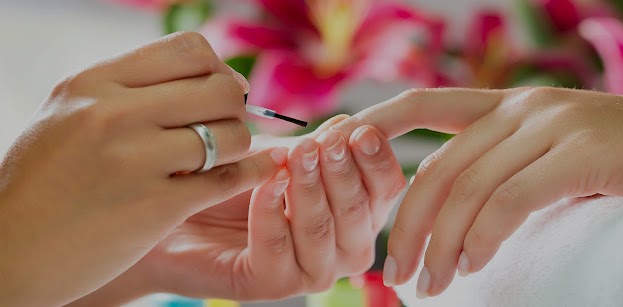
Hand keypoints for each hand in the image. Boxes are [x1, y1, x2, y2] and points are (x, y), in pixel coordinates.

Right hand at [0, 32, 278, 305]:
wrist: (11, 252)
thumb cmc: (43, 183)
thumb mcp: (69, 114)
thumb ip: (128, 90)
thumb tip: (204, 73)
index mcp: (94, 84)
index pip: (189, 49)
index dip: (217, 69)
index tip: (217, 91)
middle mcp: (115, 114)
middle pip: (220, 88)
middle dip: (236, 107)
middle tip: (227, 125)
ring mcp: (135, 160)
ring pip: (231, 134)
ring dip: (239, 146)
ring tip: (222, 157)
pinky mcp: (155, 206)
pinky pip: (228, 179)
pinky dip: (250, 174)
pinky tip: (253, 173)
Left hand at [68, 116, 406, 303]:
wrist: (173, 208)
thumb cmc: (235, 178)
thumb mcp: (284, 153)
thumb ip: (321, 145)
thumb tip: (354, 125)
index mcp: (358, 212)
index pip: (386, 188)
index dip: (377, 158)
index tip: (359, 131)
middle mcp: (343, 247)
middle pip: (361, 211)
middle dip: (343, 171)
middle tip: (326, 141)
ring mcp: (310, 270)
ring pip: (324, 231)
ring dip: (310, 189)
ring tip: (294, 156)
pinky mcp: (270, 285)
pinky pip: (278, 247)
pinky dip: (271, 210)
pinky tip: (263, 183)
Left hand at [329, 87, 622, 296]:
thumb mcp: (557, 161)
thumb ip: (508, 173)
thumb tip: (456, 221)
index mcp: (512, 105)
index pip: (424, 106)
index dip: (375, 127)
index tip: (340, 167)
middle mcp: (525, 107)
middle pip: (439, 166)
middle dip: (407, 223)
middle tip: (396, 274)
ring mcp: (553, 124)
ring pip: (469, 188)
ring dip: (439, 244)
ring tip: (430, 286)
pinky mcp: (582, 150)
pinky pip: (509, 200)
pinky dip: (481, 237)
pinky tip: (470, 266)